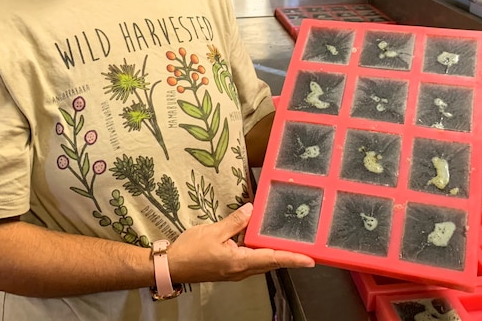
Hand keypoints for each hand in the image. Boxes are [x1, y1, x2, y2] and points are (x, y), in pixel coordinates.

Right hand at [167, 203, 314, 283]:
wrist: (171, 266)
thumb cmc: (190, 251)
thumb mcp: (213, 231)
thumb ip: (235, 221)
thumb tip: (252, 210)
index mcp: (239, 262)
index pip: (272, 259)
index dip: (293, 258)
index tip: (311, 259)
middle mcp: (241, 270)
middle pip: (270, 262)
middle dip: (288, 255)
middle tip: (305, 246)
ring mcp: (236, 271)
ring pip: (261, 261)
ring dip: (275, 253)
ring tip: (290, 242)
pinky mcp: (230, 268)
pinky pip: (251, 260)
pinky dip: (260, 251)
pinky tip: (261, 240)